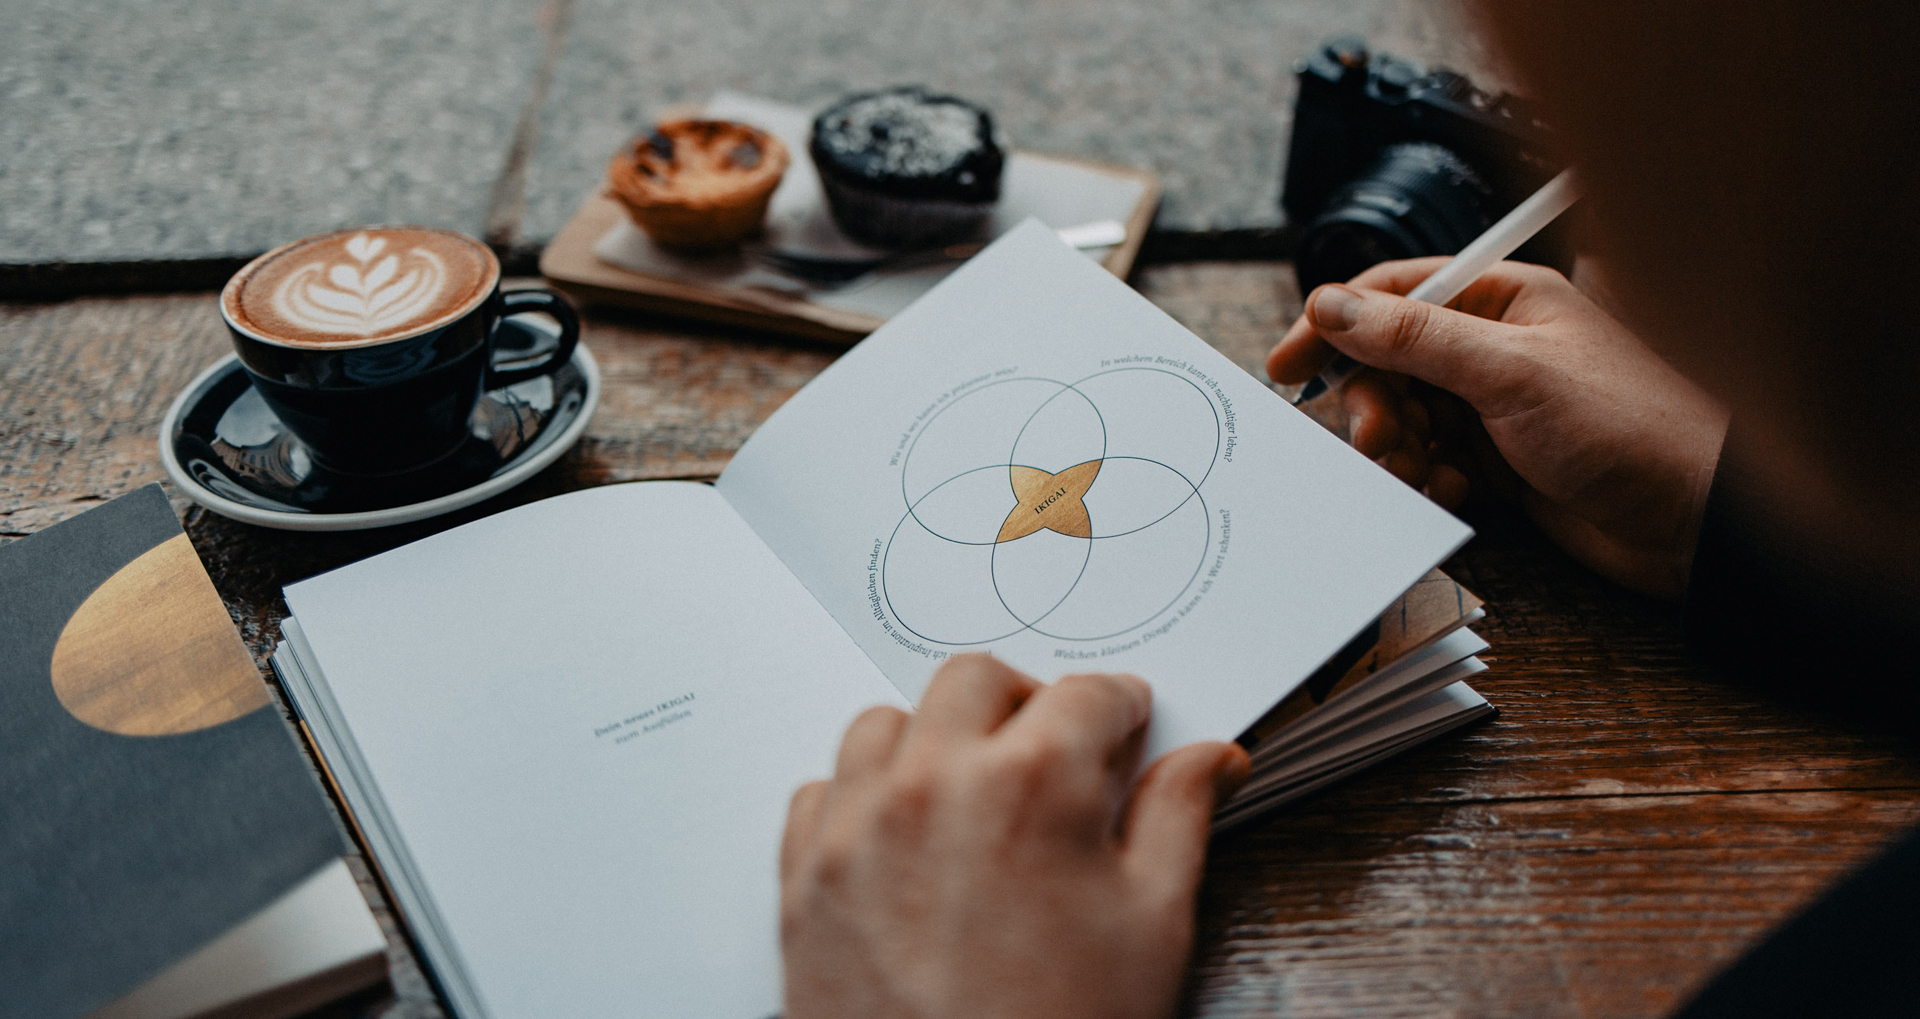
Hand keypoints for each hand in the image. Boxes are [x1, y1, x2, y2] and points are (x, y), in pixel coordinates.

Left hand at [780, 654, 1249, 1018]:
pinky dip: (862, 799)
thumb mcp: (1153, 928)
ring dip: (935, 740)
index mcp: (1033, 784)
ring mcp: (856, 828)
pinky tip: (905, 840)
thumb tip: (1211, 758)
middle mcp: (932, 785)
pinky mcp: (804, 877)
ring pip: (887, 724)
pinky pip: (823, 792)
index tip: (1126, 727)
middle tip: (1056, 753)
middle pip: (976, 679)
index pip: (1085, 693)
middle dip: (1026, 703)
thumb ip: (1179, 820)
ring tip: (975, 794)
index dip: (1119, 709)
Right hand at [1268, 258, 1728, 599]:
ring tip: (1417, 472)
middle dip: (1372, 402)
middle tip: (1374, 438)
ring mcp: (1498, 406)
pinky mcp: (1501, 461)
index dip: (1335, 326)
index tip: (1290, 365)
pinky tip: (1450, 490)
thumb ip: (1415, 339)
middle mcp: (1497, 347)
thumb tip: (1333, 304)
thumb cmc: (1631, 427)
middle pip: (1390, 362)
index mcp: (1504, 300)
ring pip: (1406, 417)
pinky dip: (1426, 477)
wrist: (1696, 519)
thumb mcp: (1511, 373)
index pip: (1395, 295)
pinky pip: (1432, 461)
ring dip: (1396, 447)